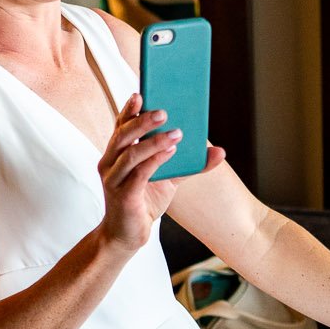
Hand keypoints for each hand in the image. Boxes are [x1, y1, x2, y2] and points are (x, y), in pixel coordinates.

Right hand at [96, 93, 223, 253]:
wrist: (128, 236)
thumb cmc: (143, 202)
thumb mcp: (167, 179)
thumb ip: (188, 164)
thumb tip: (219, 151)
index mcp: (116, 154)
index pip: (121, 126)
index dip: (129, 109)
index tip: (141, 92)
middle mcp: (110, 163)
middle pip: (123, 135)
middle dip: (143, 120)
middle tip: (164, 110)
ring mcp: (113, 180)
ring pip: (130, 154)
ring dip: (154, 141)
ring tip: (176, 133)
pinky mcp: (123, 197)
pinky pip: (138, 174)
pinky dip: (154, 161)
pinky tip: (170, 152)